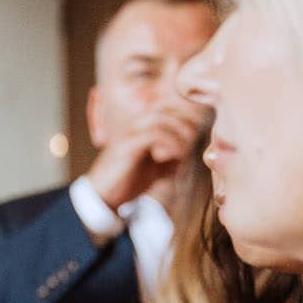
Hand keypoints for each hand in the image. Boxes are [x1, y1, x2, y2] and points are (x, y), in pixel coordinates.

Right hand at [85, 94, 210, 211]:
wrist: (102, 195)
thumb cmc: (128, 180)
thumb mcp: (157, 167)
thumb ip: (172, 156)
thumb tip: (190, 149)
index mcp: (142, 126)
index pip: (168, 106)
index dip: (187, 114)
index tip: (200, 131)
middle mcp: (135, 125)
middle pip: (167, 107)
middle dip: (187, 120)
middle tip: (196, 138)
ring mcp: (130, 134)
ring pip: (161, 119)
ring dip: (179, 132)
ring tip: (185, 149)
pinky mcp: (127, 146)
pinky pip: (153, 135)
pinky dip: (169, 143)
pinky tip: (175, 156)